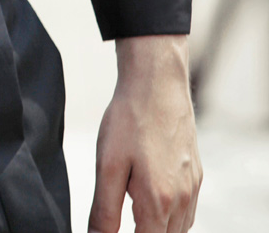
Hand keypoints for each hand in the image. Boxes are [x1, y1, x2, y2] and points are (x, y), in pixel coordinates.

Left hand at [89, 35, 201, 232]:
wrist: (157, 82)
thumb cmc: (129, 119)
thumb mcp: (107, 165)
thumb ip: (104, 211)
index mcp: (158, 203)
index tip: (109, 228)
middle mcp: (181, 201)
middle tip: (118, 219)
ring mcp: (192, 188)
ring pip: (178, 229)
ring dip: (156, 229)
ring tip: (132, 215)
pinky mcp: (195, 175)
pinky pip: (186, 211)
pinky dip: (170, 217)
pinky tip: (152, 202)